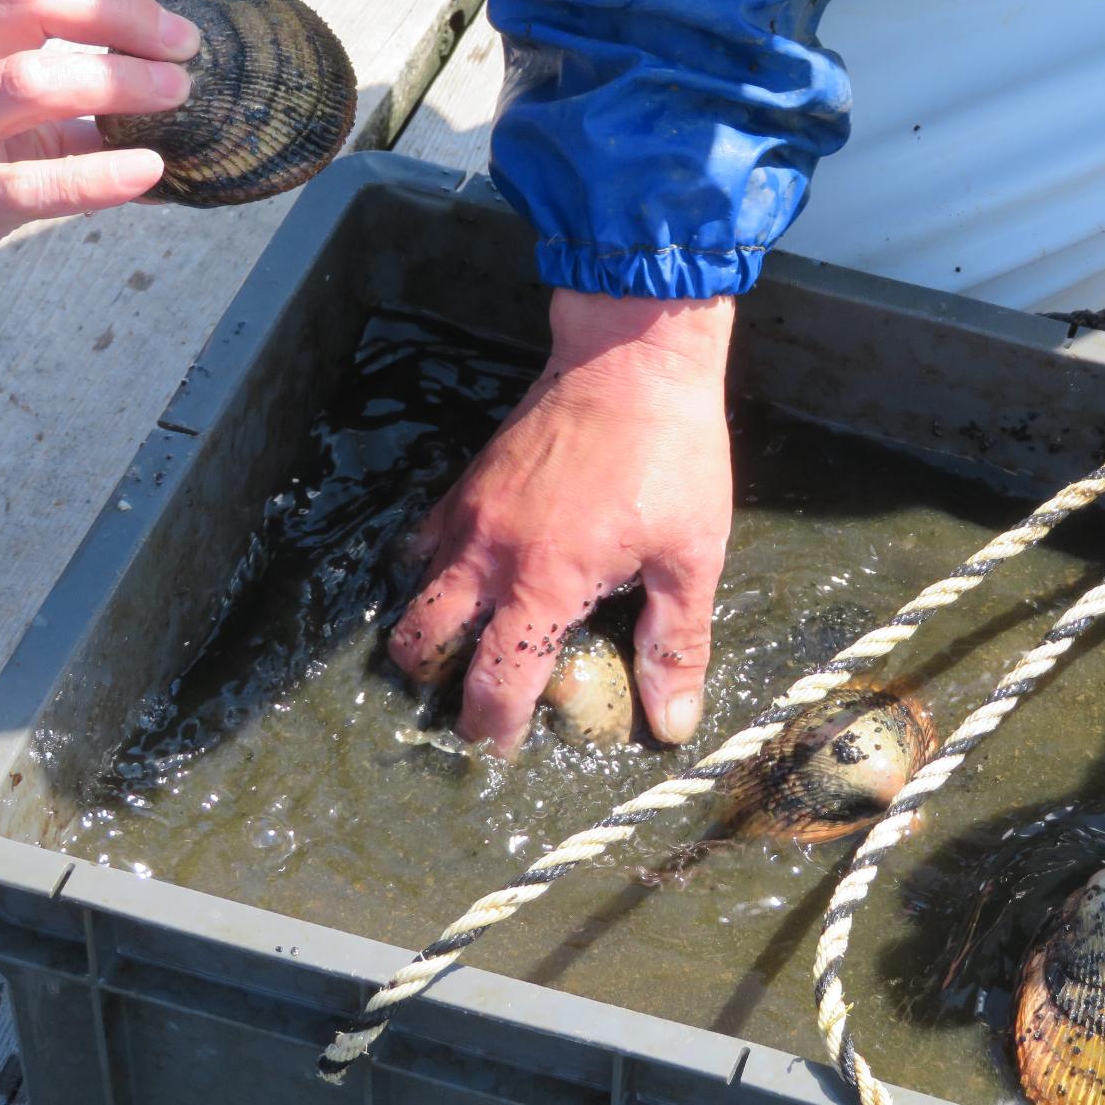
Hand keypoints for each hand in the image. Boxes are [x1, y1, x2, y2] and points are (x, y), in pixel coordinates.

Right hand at [389, 288, 735, 755]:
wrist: (632, 354)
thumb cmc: (671, 454)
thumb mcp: (692, 556)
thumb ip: (676, 645)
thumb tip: (671, 722)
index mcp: (545, 583)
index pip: (496, 683)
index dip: (493, 728)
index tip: (501, 750)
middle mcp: (488, 554)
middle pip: (421, 645)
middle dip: (437, 685)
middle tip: (473, 700)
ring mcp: (468, 513)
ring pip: (412, 593)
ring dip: (430, 630)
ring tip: (468, 646)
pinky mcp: (467, 480)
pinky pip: (424, 541)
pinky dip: (431, 571)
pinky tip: (470, 579)